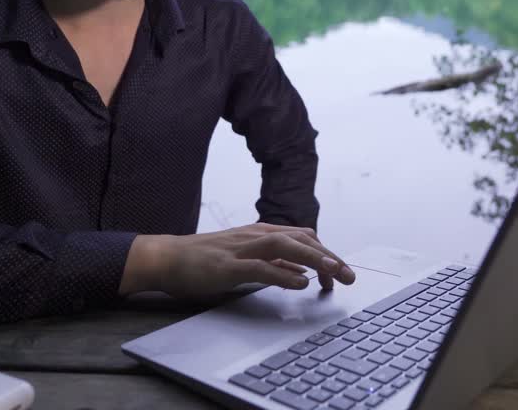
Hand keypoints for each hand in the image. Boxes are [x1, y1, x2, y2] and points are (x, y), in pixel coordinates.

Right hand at [122, 223, 355, 297]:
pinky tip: (299, 283)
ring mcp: (242, 248)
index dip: (326, 252)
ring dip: (314, 259)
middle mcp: (256, 236)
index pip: (304, 237)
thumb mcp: (246, 260)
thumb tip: (303, 272)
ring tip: (334, 272)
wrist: (168, 257)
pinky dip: (284, 274)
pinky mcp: (228, 266)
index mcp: (262, 234)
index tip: (342, 271)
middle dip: (329, 256)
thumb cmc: (206, 260)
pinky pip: (261, 267)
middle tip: (350, 275)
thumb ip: (274, 264)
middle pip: (302, 240)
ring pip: (286, 247)